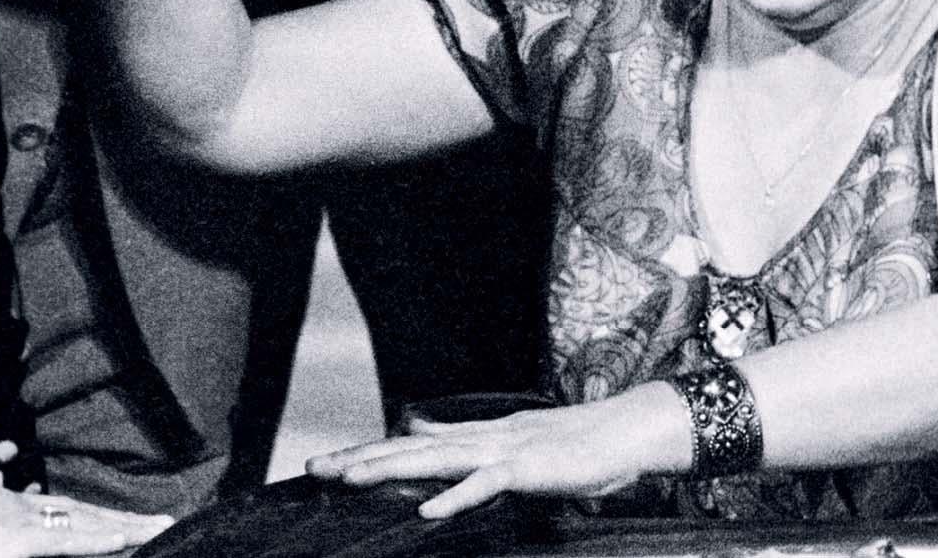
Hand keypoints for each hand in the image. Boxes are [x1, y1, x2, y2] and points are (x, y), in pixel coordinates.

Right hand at [0, 476, 170, 555]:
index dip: (107, 518)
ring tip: (161, 529)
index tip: (139, 522)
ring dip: (126, 529)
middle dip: (130, 522)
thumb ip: (1, 520)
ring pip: (85, 525)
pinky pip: (58, 541)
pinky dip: (92, 541)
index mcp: (17, 509)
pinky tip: (121, 541)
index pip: (73, 512)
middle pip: (89, 515)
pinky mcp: (10, 544)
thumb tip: (24, 530)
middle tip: (169, 523)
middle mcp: (26, 511)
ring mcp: (20, 526)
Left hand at [307, 387, 688, 517]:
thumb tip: (416, 426)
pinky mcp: (527, 467)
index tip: (322, 466)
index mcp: (474, 437)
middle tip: (314, 470)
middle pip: (410, 451)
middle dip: (361, 461)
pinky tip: (428, 513)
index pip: (409, 447)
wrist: (623, 430)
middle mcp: (480, 438)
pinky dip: (456, 497)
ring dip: (393, 469)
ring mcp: (503, 450)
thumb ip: (459, 435)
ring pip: (438, 461)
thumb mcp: (505, 440)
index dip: (365, 454)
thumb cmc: (570, 443)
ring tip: (352, 479)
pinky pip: (486, 485)